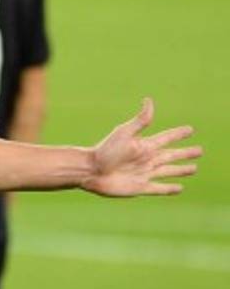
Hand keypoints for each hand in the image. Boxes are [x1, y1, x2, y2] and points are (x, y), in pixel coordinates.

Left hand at [84, 98, 200, 196]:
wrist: (90, 171)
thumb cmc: (105, 151)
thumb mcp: (125, 133)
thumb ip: (140, 120)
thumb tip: (149, 100)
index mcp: (145, 146)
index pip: (167, 138)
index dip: (179, 134)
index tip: (190, 129)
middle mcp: (147, 160)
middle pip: (172, 155)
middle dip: (186, 153)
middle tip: (199, 150)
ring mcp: (145, 174)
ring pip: (169, 172)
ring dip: (182, 170)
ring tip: (194, 168)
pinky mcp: (140, 188)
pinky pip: (160, 189)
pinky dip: (170, 188)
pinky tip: (180, 188)